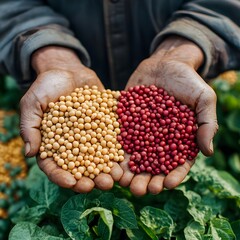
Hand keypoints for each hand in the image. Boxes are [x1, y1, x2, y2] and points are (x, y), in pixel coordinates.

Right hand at [20, 46, 122, 192]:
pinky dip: (120, 147)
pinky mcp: (106, 126)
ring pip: (100, 156)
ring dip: (109, 168)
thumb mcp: (33, 103)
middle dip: (92, 178)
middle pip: (82, 167)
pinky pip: (113, 138)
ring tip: (118, 176)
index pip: (56, 167)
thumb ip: (30, 126)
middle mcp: (75, 144)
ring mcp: (92, 136)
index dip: (63, 177)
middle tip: (102, 185)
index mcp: (54, 145)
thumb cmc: (46, 86)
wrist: (68, 71)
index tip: (72, 183)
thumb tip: (29, 153)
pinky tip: (128, 156)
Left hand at [119, 36, 217, 195]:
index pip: (177, 163)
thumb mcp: (203, 99)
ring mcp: (140, 132)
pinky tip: (108, 160)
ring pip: (133, 156)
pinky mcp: (125, 122)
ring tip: (122, 181)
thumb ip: (206, 123)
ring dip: (127, 171)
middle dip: (146, 179)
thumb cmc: (188, 81)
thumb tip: (207, 151)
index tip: (167, 184)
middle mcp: (158, 140)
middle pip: (152, 165)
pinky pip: (118, 137)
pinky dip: (113, 149)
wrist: (165, 64)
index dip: (173, 175)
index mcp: (178, 139)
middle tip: (139, 190)